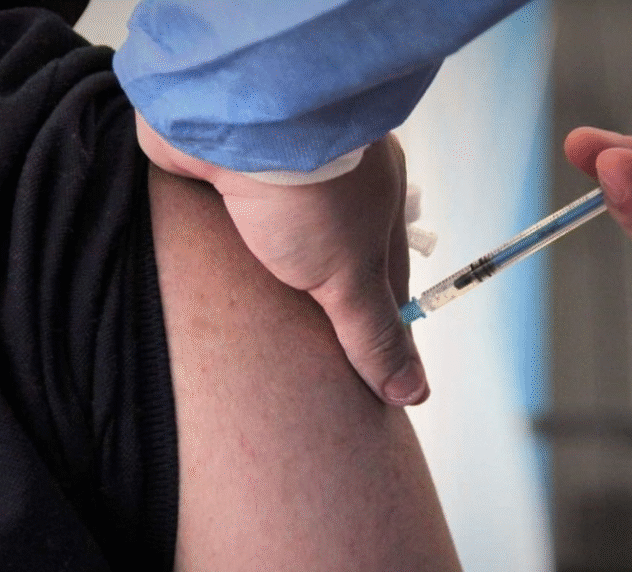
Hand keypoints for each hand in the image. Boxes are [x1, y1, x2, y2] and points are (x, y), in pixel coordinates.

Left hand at [136, 115, 426, 404]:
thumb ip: (375, 335)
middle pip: (328, 255)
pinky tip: (217, 283)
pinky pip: (225, 215)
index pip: (382, 272)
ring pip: (275, 237)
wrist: (231, 117)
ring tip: (256, 331)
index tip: (360, 367)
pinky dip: (224, 248)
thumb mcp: (350, 276)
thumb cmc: (308, 193)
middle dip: (316, 301)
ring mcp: (271, 169)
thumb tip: (415, 393)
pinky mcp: (220, 164)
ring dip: (265, 274)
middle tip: (304, 356)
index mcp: (371, 196)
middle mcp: (325, 180)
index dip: (374, 320)